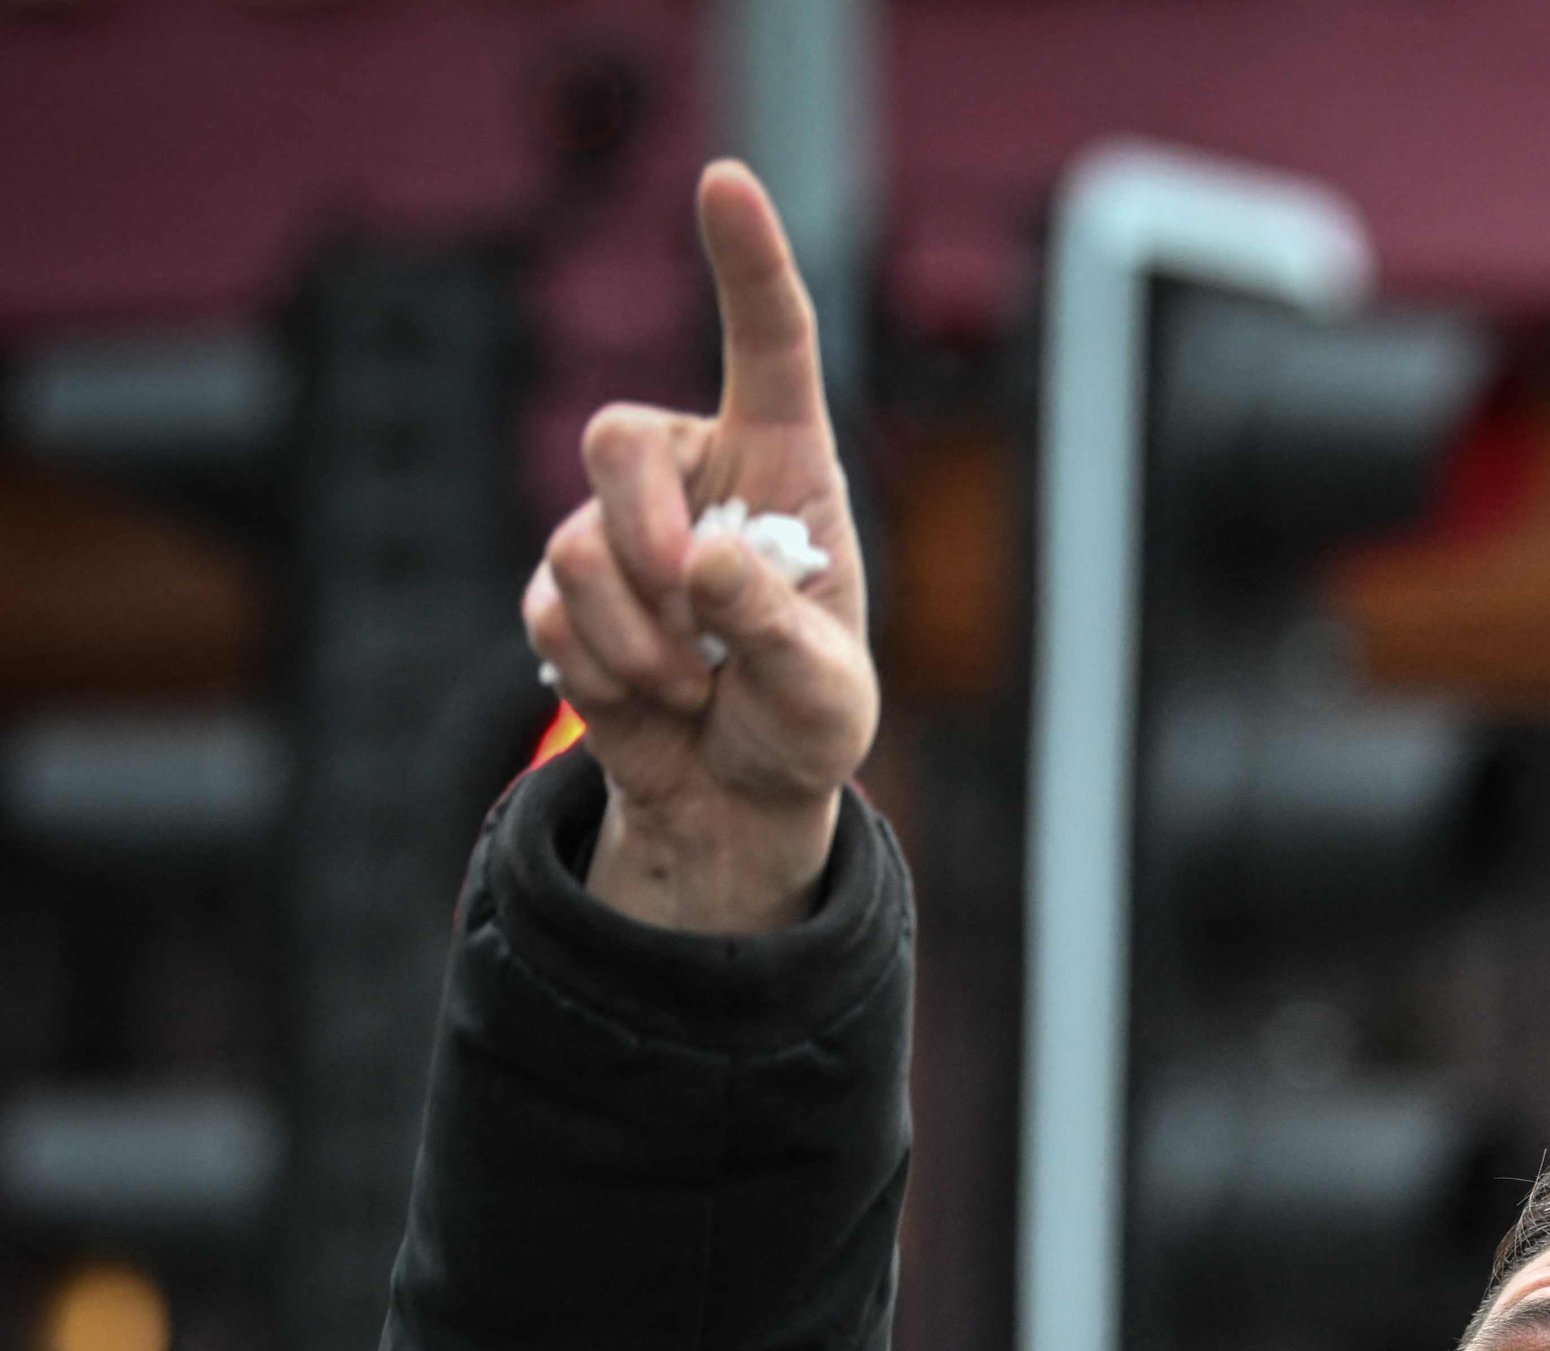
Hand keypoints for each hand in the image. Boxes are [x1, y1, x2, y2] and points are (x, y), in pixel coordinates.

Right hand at [521, 161, 876, 934]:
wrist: (735, 798)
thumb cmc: (803, 724)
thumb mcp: (825, 693)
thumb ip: (775, 628)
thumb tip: (703, 564)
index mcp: (784, 470)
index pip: (769, 347)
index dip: (747, 261)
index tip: (725, 180)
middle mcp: (695, 479)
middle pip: (617, 437)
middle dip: (641, 530)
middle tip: (690, 605)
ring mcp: (618, 530)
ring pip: (578, 546)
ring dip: (639, 638)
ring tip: (694, 685)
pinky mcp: (564, 593)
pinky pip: (550, 614)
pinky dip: (602, 671)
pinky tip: (649, 697)